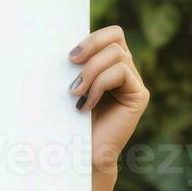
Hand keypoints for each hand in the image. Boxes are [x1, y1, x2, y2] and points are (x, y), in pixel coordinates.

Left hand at [68, 25, 148, 190]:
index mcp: (108, 64)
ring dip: (90, 71)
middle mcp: (125, 70)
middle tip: (71, 62)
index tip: (69, 55)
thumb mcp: (65, 88)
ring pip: (116, 55)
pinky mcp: (139, 95)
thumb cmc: (66, 122)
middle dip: (91, 46)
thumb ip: (71, 66)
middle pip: (116, 37)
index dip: (92, 37)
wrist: (79, 155)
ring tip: (75, 93)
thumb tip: (52, 39)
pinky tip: (86, 105)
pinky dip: (99, 85)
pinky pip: (121, 72)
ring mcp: (133, 82)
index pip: (110, 34)